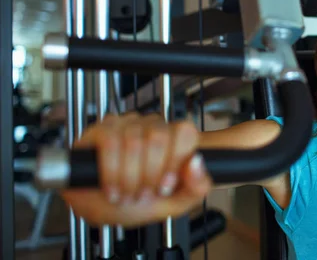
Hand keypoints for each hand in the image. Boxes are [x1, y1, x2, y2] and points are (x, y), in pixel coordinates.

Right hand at [60, 112, 211, 227]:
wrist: (100, 210)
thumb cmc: (136, 202)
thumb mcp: (173, 203)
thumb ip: (196, 187)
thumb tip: (196, 161)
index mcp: (174, 139)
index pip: (185, 132)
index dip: (175, 162)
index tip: (165, 186)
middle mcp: (152, 126)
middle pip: (159, 137)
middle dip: (149, 175)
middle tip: (142, 193)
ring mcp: (126, 125)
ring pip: (134, 141)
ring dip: (129, 178)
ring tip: (125, 193)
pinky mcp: (100, 130)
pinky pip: (110, 143)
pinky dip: (111, 171)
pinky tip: (111, 187)